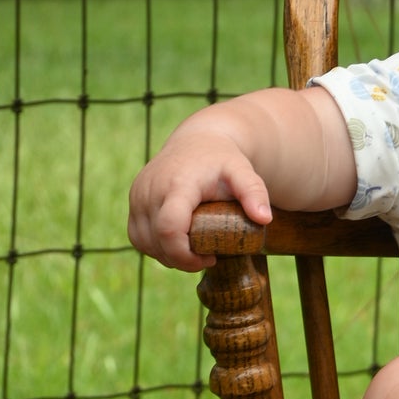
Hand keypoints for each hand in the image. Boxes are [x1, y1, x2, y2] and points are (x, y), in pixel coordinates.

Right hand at [128, 127, 272, 271]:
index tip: (211, 257)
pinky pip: (137, 235)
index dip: (185, 253)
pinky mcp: (133, 200)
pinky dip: (154, 246)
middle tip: (206, 257)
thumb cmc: (223, 160)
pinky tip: (176, 244)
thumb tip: (264, 219)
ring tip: (193, 251)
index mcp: (177, 184)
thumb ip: (254, 192)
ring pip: (143, 242)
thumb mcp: (243, 172)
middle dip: (181, 258)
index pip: (169, 228)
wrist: (199, 140)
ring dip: (166, 255)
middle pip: (156, 241)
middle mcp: (151, 189)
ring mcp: (138, 195)